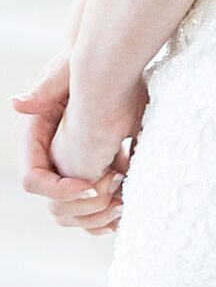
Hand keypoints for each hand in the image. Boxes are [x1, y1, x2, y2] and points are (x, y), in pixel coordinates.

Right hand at [12, 60, 141, 233]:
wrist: (114, 73)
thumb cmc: (87, 67)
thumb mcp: (66, 74)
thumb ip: (44, 90)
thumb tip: (16, 105)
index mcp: (34, 139)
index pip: (32, 180)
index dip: (60, 190)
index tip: (93, 186)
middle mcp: (48, 161)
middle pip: (55, 207)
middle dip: (86, 207)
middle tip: (118, 192)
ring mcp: (67, 174)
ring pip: (74, 217)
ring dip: (99, 218)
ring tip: (125, 203)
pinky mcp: (90, 179)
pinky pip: (92, 214)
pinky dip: (108, 219)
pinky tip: (128, 210)